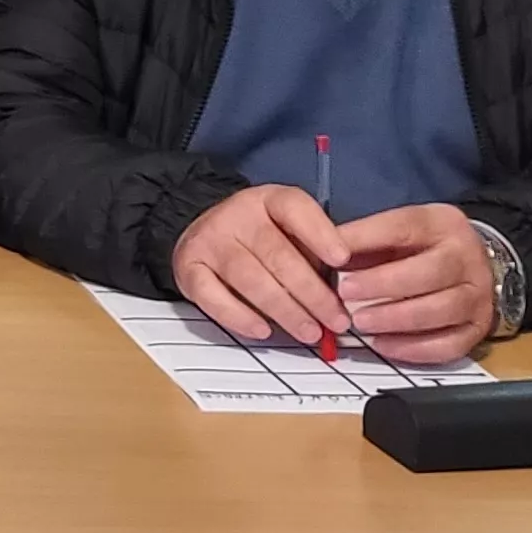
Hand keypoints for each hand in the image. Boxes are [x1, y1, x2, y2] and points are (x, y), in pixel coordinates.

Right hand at [172, 185, 349, 346]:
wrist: (203, 233)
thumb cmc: (259, 238)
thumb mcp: (289, 231)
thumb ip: (313, 253)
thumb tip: (342, 292)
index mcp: (268, 200)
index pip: (294, 209)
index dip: (320, 234)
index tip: (342, 260)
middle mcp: (236, 215)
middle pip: (277, 255)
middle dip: (311, 292)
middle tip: (335, 320)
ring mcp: (209, 241)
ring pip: (250, 279)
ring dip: (284, 310)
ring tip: (310, 332)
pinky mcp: (188, 269)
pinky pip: (213, 296)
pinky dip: (239, 317)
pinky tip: (263, 330)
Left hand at [332, 203, 497, 364]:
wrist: (472, 264)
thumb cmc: (423, 248)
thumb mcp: (396, 231)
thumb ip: (362, 241)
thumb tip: (321, 255)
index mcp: (442, 224)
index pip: (404, 227)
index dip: (367, 243)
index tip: (336, 259)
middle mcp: (466, 258)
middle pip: (431, 272)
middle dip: (384, 285)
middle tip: (345, 294)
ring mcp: (477, 295)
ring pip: (442, 310)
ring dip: (396, 319)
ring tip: (361, 322)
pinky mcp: (478, 328)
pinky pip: (449, 345)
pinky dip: (414, 349)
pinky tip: (384, 345)